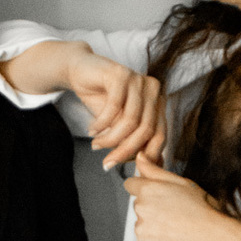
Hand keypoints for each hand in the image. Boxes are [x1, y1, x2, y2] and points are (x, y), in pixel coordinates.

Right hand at [63, 47, 165, 169]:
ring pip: (131, 121)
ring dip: (110, 139)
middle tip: (108, 163)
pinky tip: (92, 130)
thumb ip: (134, 141)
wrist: (80, 71)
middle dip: (125, 151)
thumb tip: (146, 166)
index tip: (131, 169)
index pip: (160, 135)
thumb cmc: (102, 100)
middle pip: (146, 130)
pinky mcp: (121, 74)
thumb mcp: (120, 125)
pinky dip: (102, 124)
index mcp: (158, 103)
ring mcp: (138, 80)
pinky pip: (114, 107)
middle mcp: (153, 90)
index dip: (146, 156)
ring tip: (96, 145)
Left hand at [124, 154, 240, 240]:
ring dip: (154, 226)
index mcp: (148, 190)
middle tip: (175, 212)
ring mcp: (142, 232)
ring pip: (142, 225)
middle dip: (152, 207)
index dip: (145, 187)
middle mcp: (141, 210)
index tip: (157, 194)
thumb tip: (140, 158)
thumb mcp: (182, 183)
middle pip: (139, 205)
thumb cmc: (203, 211)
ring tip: (178, 227)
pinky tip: (175, 239)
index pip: (131, 184)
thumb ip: (155, 170)